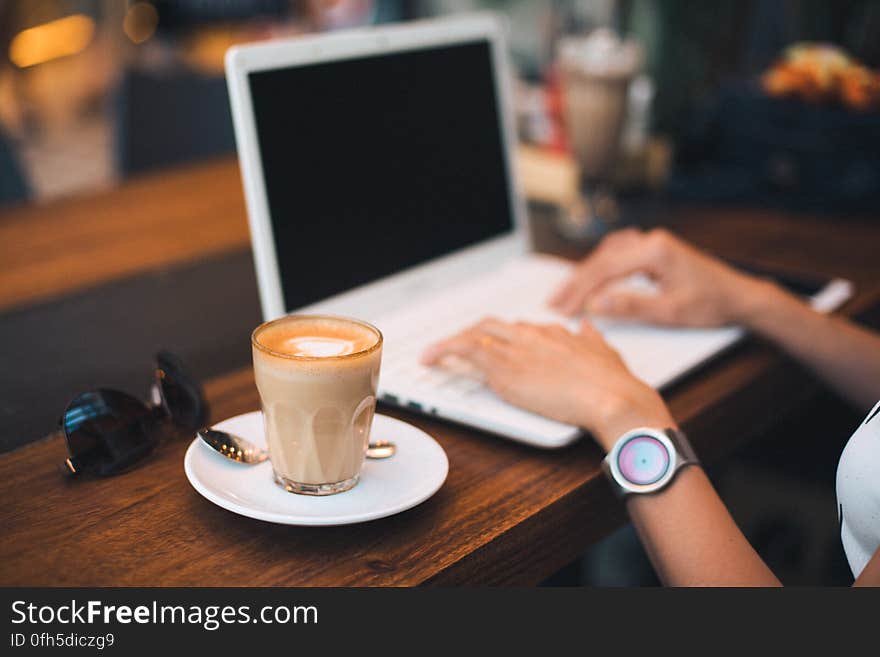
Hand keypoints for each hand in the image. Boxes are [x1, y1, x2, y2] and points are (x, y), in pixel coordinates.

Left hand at [421, 318, 673, 450]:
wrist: (611, 396)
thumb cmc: (614, 384)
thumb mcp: (606, 353)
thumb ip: (592, 339)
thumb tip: (587, 326)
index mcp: (555, 332)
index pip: (520, 329)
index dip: (504, 338)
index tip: (496, 346)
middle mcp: (532, 334)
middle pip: (493, 326)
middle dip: (474, 335)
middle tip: (461, 348)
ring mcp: (515, 348)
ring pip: (475, 333)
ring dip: (453, 343)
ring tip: (435, 354)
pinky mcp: (503, 366)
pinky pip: (464, 349)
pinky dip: (443, 350)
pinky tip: (430, 358)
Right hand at [549, 228, 771, 326]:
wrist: (739, 296)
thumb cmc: (710, 305)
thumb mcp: (669, 312)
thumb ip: (630, 306)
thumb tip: (594, 305)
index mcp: (654, 250)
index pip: (604, 269)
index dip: (579, 290)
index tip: (561, 308)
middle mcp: (650, 240)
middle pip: (601, 259)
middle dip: (576, 283)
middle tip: (554, 303)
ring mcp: (652, 242)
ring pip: (606, 255)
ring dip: (585, 275)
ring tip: (566, 294)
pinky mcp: (654, 250)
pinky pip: (618, 255)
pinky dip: (600, 268)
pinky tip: (591, 279)